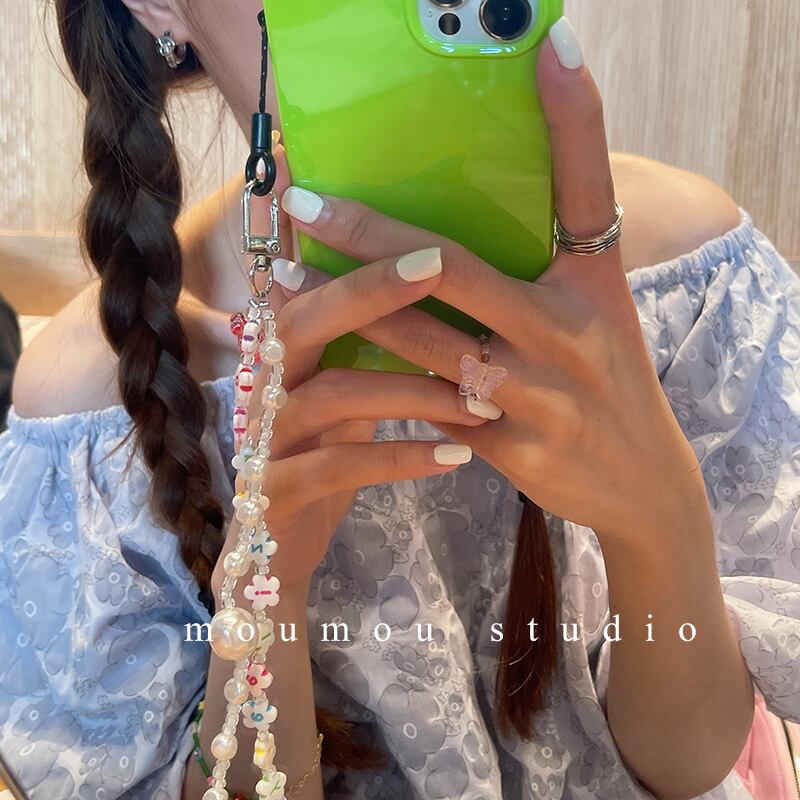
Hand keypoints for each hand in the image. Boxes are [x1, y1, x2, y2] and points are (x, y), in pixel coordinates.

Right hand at [211, 248, 493, 600]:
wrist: (275, 552)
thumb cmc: (322, 459)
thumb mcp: (341, 398)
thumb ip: (363, 351)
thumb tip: (431, 297)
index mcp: (282, 356)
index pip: (310, 286)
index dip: (355, 255)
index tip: (422, 235)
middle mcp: (263, 386)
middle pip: (305, 322)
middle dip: (371, 291)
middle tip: (438, 271)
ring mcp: (263, 439)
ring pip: (333, 395)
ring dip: (414, 390)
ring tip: (482, 404)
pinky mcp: (273, 492)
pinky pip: (339, 466)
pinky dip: (401, 457)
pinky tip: (455, 458)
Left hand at [273, 39, 709, 543]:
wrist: (642, 482)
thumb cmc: (609, 383)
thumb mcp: (595, 314)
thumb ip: (543, 268)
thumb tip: (465, 228)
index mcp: (595, 284)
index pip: (588, 188)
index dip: (575, 116)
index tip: (549, 45)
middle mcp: (570, 331)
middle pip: (456, 267)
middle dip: (371, 232)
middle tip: (305, 201)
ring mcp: (540, 395)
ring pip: (425, 343)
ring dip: (351, 310)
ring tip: (286, 279)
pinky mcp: (513, 449)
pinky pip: (429, 409)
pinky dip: (379, 386)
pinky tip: (324, 367)